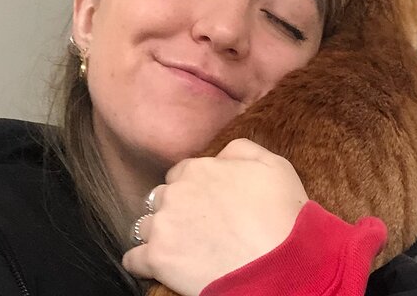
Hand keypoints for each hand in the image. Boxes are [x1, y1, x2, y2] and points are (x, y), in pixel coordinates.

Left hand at [122, 138, 308, 295]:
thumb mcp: (274, 164)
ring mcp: (163, 226)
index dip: (193, 188)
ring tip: (179, 247)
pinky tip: (160, 266)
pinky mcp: (156, 259)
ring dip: (158, 234)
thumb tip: (222, 154)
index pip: (181, 173)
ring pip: (145, 225)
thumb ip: (241, 150)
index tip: (205, 203)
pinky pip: (133, 259)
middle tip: (195, 226)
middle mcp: (175, 193)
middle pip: (161, 197)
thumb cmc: (283, 215)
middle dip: (174, 209)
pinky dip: (143, 263)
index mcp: (199, 169)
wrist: (280, 262)